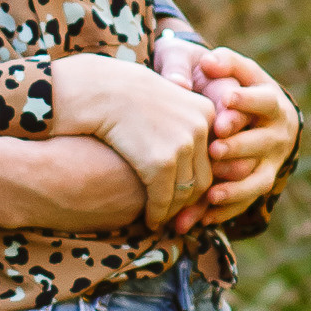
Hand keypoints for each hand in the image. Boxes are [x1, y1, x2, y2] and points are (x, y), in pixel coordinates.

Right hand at [48, 52, 213, 228]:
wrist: (99, 90)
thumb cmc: (125, 94)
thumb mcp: (166, 99)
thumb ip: (183, 122)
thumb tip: (188, 153)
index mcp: (206, 111)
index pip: (212, 157)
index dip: (198, 179)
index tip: (185, 194)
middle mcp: (200, 128)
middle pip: (203, 178)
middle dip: (189, 202)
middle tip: (176, 215)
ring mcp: (182, 145)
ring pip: (185, 193)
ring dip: (173, 211)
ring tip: (161, 218)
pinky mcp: (161, 162)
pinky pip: (163, 198)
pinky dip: (157, 213)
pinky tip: (150, 220)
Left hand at [168, 44, 301, 223]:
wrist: (248, 116)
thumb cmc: (232, 86)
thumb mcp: (231, 70)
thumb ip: (222, 62)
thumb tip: (208, 61)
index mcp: (272, 103)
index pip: (264, 100)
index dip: (247, 101)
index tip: (226, 99)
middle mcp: (277, 136)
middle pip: (261, 143)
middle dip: (238, 147)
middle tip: (215, 149)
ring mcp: (270, 164)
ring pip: (256, 179)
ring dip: (235, 188)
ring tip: (211, 194)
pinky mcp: (257, 185)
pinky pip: (244, 203)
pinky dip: (224, 211)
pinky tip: (202, 219)